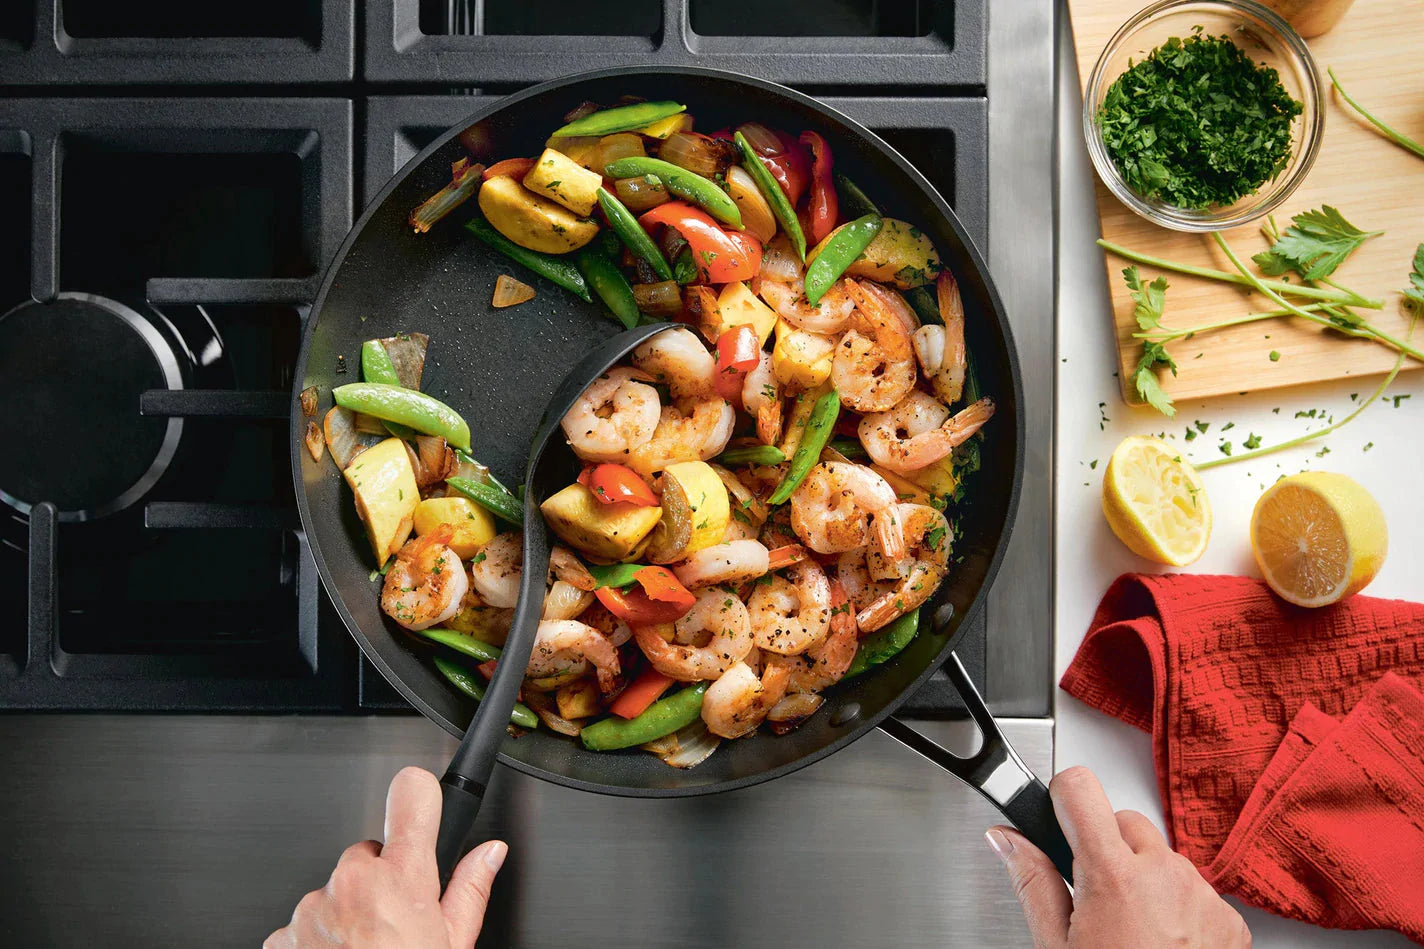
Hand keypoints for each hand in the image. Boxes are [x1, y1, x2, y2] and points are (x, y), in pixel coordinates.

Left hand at [266, 767, 506, 948]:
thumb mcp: (454, 946)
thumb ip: (470, 890)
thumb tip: (489, 856)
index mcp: (402, 882)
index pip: (412, 796)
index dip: (419, 791)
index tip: (421, 789)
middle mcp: (352, 886)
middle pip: (369, 854)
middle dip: (382, 880)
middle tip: (398, 923)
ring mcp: (312, 911)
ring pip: (335, 891)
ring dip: (350, 913)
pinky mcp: (282, 936)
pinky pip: (306, 923)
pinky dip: (321, 940)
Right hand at [987, 766, 1249, 948]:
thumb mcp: (1055, 947)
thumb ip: (1032, 880)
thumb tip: (1006, 839)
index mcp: (1113, 875)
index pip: (1080, 787)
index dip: (1061, 797)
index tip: (1056, 814)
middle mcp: (1165, 874)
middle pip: (1122, 820)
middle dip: (1102, 847)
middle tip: (1091, 895)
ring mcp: (1203, 895)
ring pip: (1161, 854)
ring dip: (1142, 875)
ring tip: (1127, 927)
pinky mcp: (1230, 919)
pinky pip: (1195, 887)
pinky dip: (1176, 904)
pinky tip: (1158, 941)